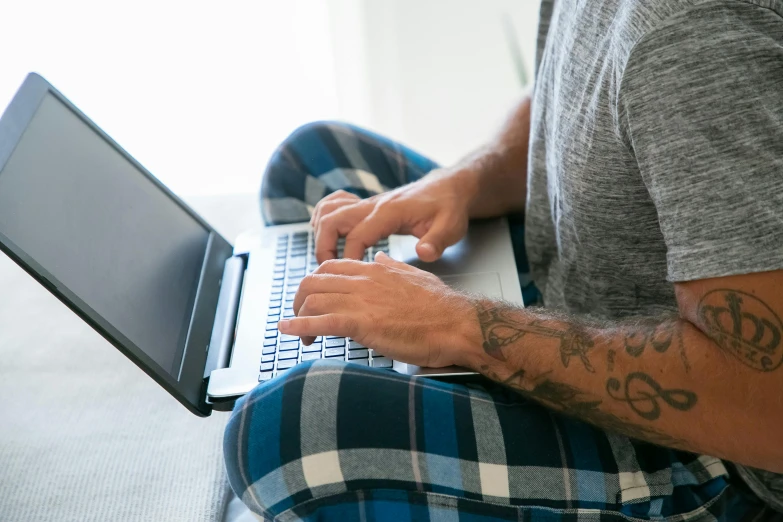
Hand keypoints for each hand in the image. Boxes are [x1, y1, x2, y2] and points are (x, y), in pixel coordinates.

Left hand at [277, 252, 477, 367]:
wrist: (456, 323)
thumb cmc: (440, 306)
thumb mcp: (413, 276)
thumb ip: (392, 266)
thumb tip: (379, 257)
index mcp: (375, 270)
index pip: (331, 268)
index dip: (316, 283)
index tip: (314, 299)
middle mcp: (363, 281)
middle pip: (314, 282)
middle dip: (300, 300)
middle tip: (302, 318)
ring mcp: (361, 301)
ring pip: (314, 300)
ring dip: (300, 318)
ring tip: (302, 335)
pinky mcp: (363, 324)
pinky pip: (322, 321)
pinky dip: (300, 326)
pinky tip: (288, 331)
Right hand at [310, 169, 475, 263]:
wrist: (447, 187)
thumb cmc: (448, 208)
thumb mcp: (451, 226)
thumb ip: (437, 241)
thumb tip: (423, 254)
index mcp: (389, 212)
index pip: (356, 236)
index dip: (348, 259)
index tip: (349, 280)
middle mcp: (372, 205)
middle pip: (330, 220)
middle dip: (323, 247)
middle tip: (328, 272)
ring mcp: (366, 203)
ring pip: (327, 211)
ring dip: (320, 234)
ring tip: (327, 259)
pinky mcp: (365, 205)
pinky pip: (333, 205)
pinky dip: (324, 219)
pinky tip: (332, 237)